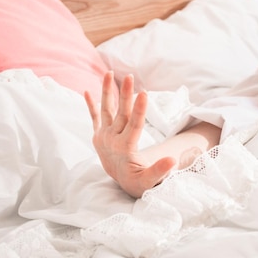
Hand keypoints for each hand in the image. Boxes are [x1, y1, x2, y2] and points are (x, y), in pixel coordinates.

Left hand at [84, 71, 175, 197]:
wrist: (122, 183)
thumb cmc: (140, 181)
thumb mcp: (150, 180)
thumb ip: (160, 170)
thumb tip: (172, 160)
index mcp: (125, 149)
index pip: (134, 126)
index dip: (139, 110)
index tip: (144, 94)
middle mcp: (112, 141)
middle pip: (121, 114)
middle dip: (125, 94)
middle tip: (129, 77)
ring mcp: (103, 137)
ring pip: (106, 111)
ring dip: (107, 92)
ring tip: (108, 73)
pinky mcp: (98, 136)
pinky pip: (94, 118)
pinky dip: (90, 105)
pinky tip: (86, 91)